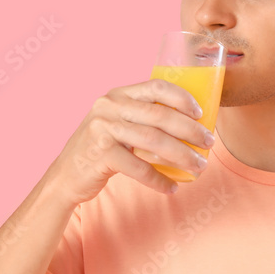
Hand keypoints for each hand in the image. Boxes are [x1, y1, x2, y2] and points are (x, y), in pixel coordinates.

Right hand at [50, 78, 215, 203]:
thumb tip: (190, 124)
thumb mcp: (117, 124)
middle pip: (160, 116)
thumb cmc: (101, 150)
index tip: (201, 113)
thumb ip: (142, 118)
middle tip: (209, 144)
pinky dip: (159, 180)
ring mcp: (103, 129)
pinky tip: (172, 187)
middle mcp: (109, 107)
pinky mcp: (100, 154)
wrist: (65, 176)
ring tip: (199, 166)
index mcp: (118, 95)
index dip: (182, 98)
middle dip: (190, 131)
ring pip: (154, 141)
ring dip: (182, 156)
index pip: (156, 86)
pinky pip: (139, 168)